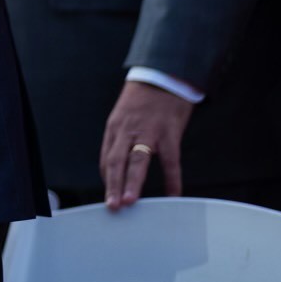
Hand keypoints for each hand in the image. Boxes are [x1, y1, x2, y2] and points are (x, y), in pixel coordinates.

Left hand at [100, 80, 193, 209]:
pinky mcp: (169, 132)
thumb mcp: (124, 115)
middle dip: (113, 185)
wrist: (162, 75)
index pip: (106, 158)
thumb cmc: (143, 98)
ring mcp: (148, 132)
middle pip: (116, 161)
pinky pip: (170, 160)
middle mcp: (127, 130)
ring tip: (129, 201)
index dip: (107, 178)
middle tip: (112, 206)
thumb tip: (119, 161)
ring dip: (132, 183)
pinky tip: (173, 193)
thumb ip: (122, 137)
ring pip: (136, 161)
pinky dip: (172, 178)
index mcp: (115, 127)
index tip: (110, 194)